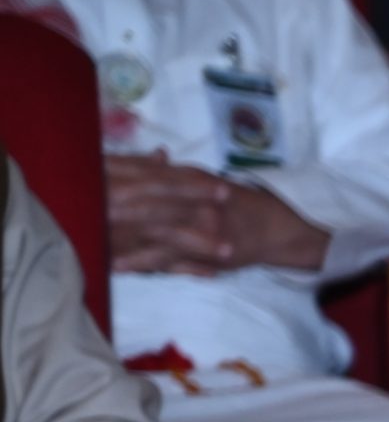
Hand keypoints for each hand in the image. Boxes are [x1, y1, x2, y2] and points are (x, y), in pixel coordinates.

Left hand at [106, 151, 328, 272]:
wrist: (276, 228)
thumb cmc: (238, 203)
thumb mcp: (205, 179)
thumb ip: (175, 171)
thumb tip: (152, 156)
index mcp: (190, 181)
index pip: (145, 175)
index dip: (114, 177)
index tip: (86, 178)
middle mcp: (194, 202)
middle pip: (142, 203)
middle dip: (108, 207)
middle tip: (80, 211)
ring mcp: (199, 229)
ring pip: (150, 232)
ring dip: (119, 238)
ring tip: (90, 242)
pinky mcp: (205, 254)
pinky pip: (168, 260)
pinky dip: (141, 263)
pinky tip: (119, 266)